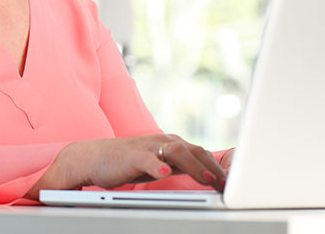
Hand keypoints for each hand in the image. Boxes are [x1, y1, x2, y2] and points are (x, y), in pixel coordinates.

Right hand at [26, 134, 227, 197]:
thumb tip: (206, 173)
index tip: (231, 182)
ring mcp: (147, 147)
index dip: (217, 166)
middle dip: (212, 166)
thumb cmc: (127, 162)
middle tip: (227, 183)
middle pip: (193, 150)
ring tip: (207, 178)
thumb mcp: (159, 164)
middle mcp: (162, 142)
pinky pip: (147, 158)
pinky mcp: (131, 155)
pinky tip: (165, 172)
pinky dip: (158, 164)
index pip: (199, 152)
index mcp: (170, 145)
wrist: (93, 157)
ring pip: (176, 151)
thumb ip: (180, 165)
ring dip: (194, 165)